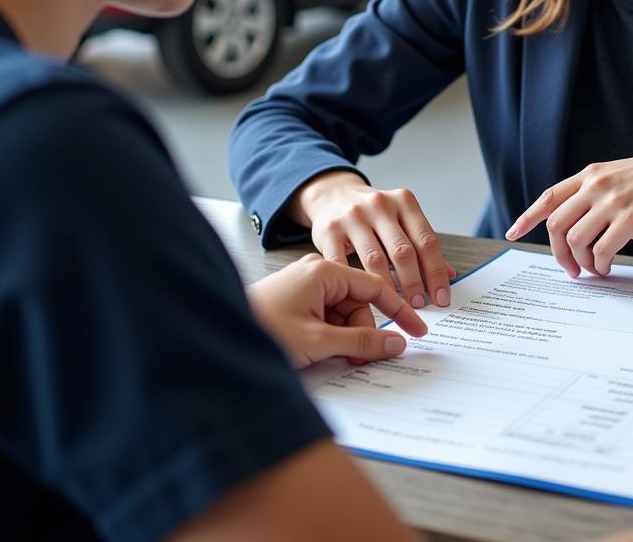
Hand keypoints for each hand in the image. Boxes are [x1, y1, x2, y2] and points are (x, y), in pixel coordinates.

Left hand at [247, 253, 428, 367]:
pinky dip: (329, 338)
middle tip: (354, 360)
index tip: (417, 331)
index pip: (375, 286)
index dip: (399, 311)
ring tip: (325, 357)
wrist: (215, 338)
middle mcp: (316, 273)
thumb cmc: (260, 332)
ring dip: (343, 339)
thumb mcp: (318, 343)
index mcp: (324, 271)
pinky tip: (319, 353)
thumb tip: (396, 344)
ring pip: (343, 315)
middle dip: (360, 334)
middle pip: (359, 304)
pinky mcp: (295, 301)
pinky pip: (326, 318)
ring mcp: (304, 286)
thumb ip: (361, 344)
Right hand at [290, 170, 454, 307]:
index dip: (436, 272)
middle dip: (415, 283)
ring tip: (397, 307)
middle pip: (403, 251)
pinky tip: (362, 300)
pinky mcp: (329, 230)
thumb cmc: (373, 213)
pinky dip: (354, 284)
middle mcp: (379, 205)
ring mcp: (353, 216)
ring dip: (388, 289)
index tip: (441, 297)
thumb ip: (421, 244)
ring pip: (375, 260)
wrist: (334, 194)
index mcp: (404, 201)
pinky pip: (344, 263)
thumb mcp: (400, 219)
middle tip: (421, 306)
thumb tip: (450, 274)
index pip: (427, 240)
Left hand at [506, 142, 632, 276]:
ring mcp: (612, 202)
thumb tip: (578, 225)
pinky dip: (599, 265)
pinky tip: (607, 266)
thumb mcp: (619, 175)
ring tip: (592, 270)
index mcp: (590, 174)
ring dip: (580, 263)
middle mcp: (595, 186)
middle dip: (558, 253)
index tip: (513, 233)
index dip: (527, 217)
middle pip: (556, 225)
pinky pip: (601, 250)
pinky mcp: (630, 219)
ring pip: (576, 241)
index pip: (549, 197)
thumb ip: (596, 192)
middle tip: (570, 270)